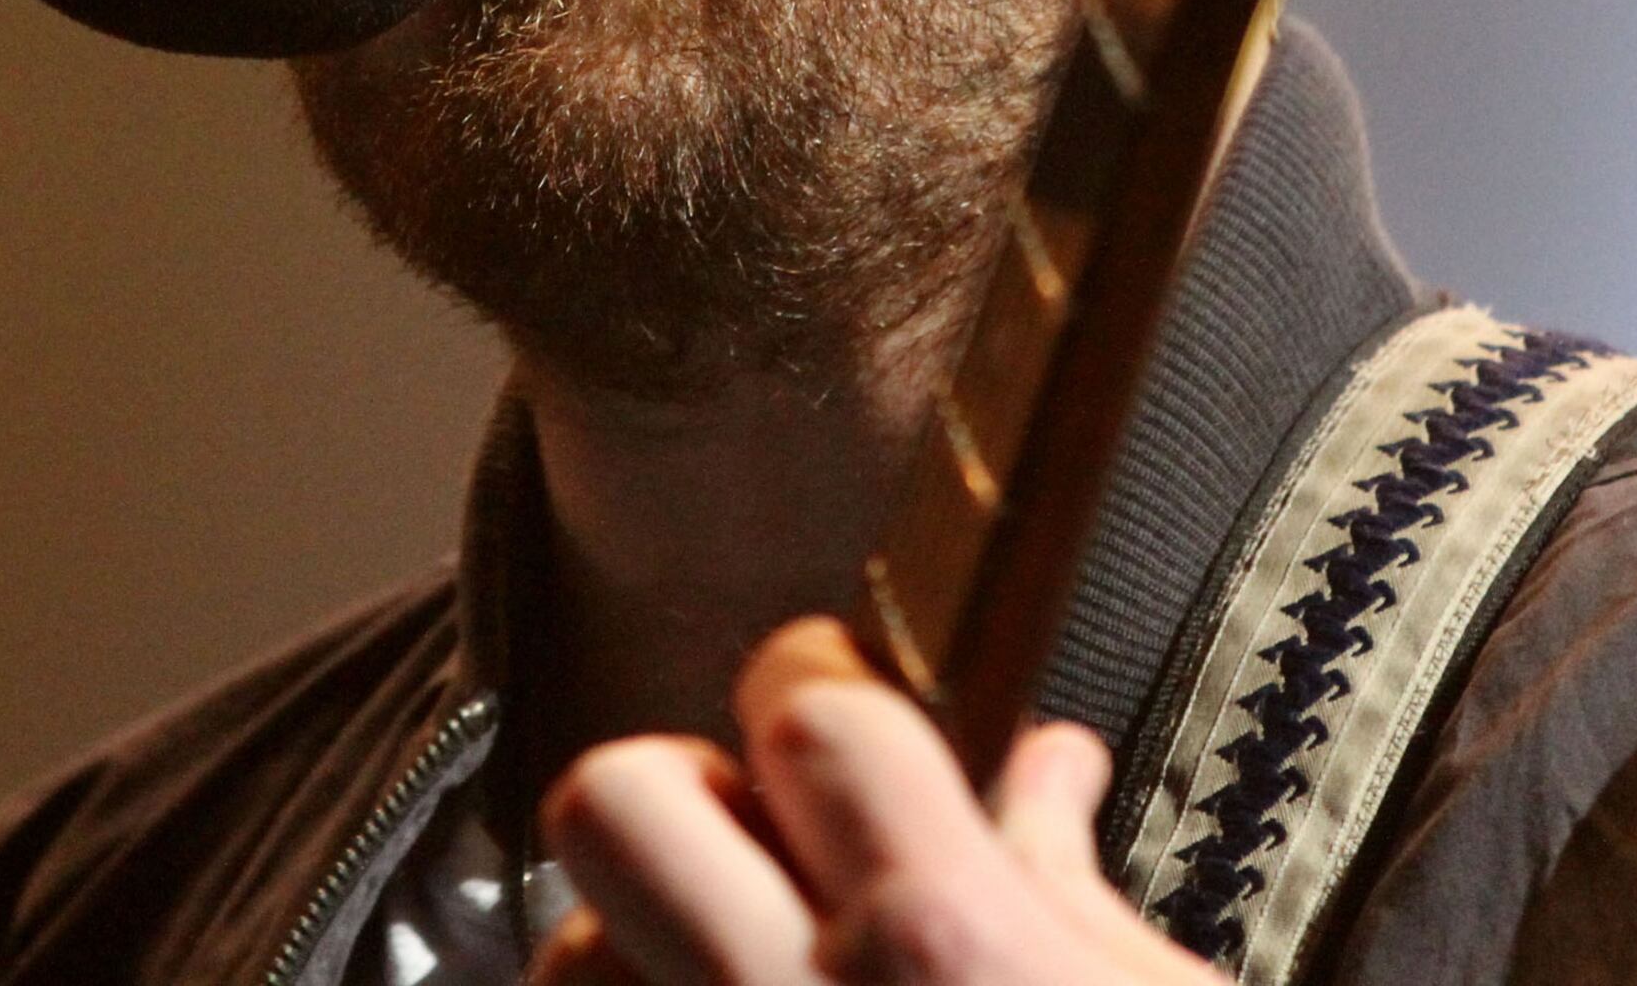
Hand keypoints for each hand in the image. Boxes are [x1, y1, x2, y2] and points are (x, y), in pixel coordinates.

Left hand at [527, 617, 1221, 984]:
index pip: (808, 708)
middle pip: (616, 798)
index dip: (819, 681)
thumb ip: (1065, 877)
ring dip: (641, 947)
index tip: (842, 702)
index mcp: (944, 940)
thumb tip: (1044, 765)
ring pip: (570, 952)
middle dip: (683, 793)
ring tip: (736, 970)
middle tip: (765, 837)